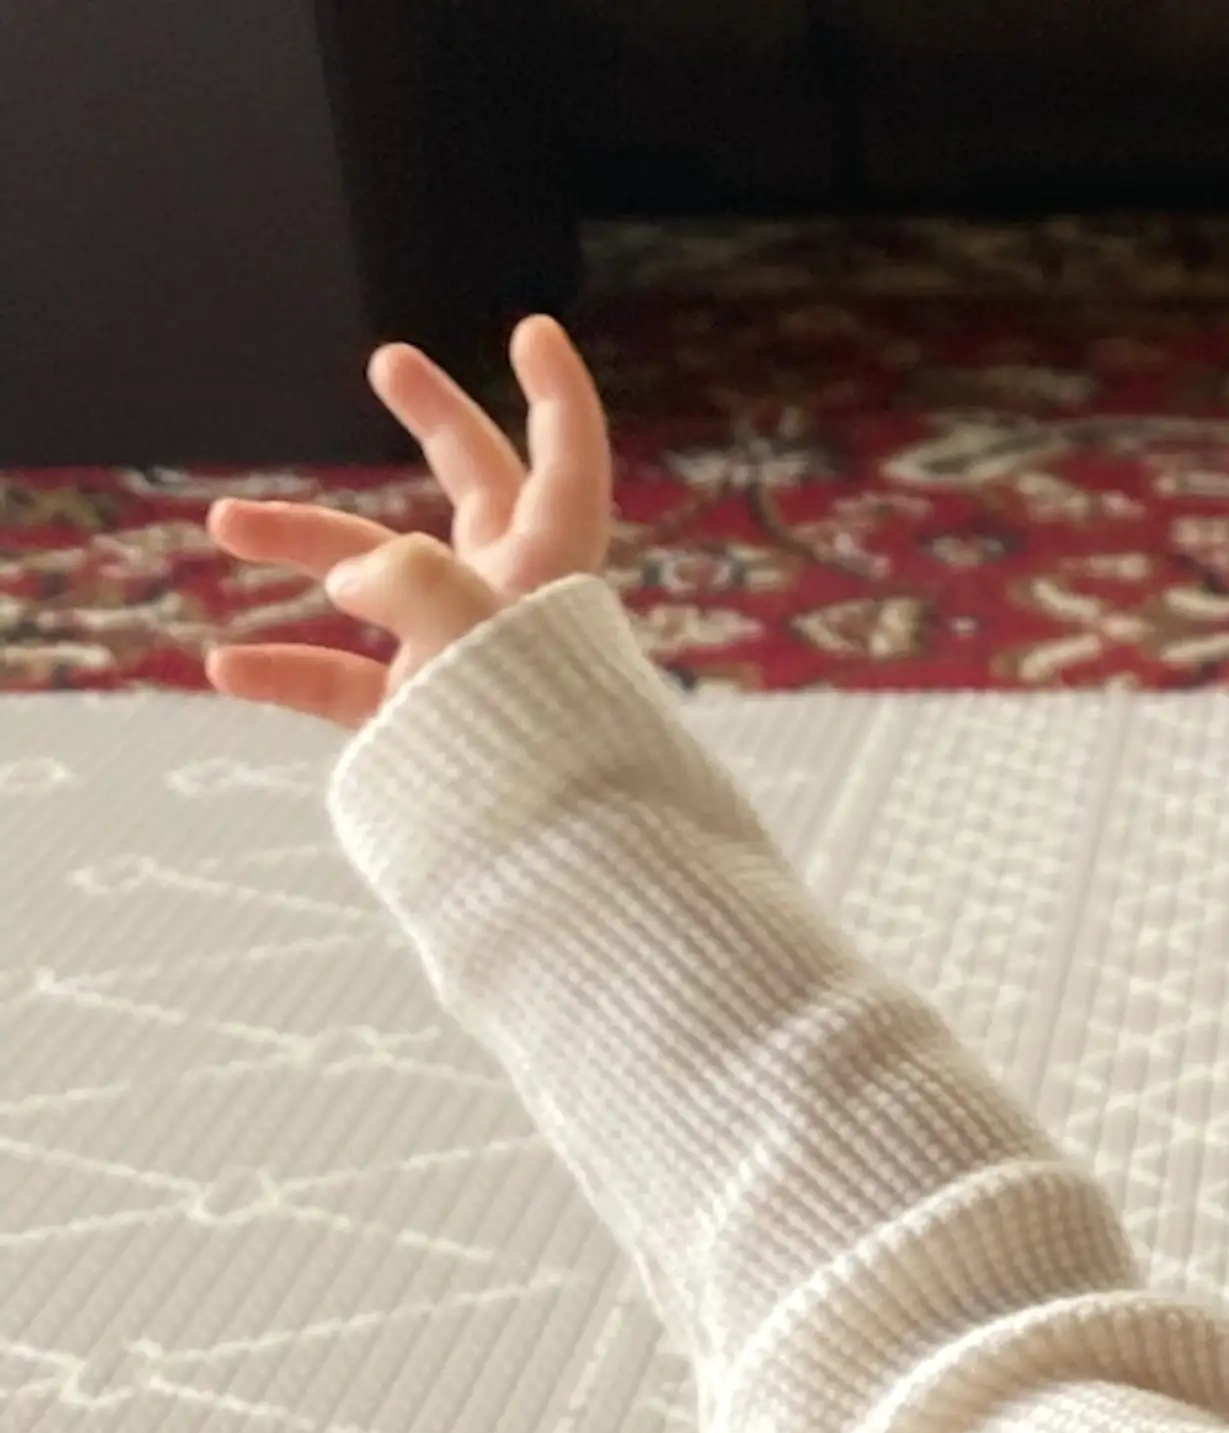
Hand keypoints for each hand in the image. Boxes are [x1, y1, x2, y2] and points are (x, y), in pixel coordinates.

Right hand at [202, 314, 614, 729]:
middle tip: (389, 361)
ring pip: (376, 577)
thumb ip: (413, 582)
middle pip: (479, 489)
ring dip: (301, 544)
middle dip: (436, 422)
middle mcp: (511, 604)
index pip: (566, 467)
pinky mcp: (428, 721)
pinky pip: (347, 685)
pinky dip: (289, 672)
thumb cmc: (537, 744)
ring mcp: (466, 659)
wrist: (557, 868)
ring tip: (224, 525)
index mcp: (549, 572)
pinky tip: (226, 665)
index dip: (556, 398)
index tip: (530, 331)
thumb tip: (353, 578)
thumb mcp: (479, 636)